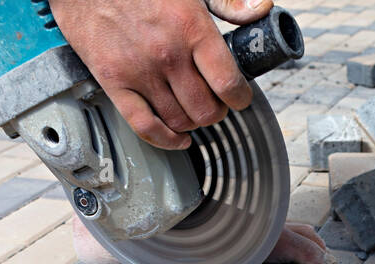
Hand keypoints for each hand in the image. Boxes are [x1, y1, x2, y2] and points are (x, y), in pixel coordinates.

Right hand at [50, 0, 271, 149]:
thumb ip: (228, 2)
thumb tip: (261, 11)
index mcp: (191, 28)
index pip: (228, 84)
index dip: (240, 98)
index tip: (239, 98)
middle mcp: (167, 54)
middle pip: (206, 110)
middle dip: (216, 112)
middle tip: (214, 104)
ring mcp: (139, 71)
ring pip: (180, 121)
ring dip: (192, 123)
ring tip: (193, 111)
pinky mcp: (113, 81)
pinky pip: (144, 126)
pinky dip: (165, 140)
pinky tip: (176, 138)